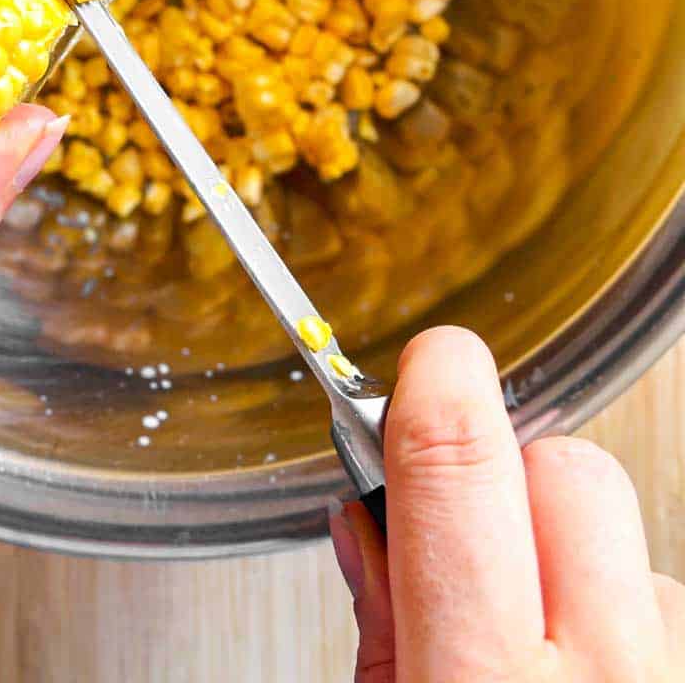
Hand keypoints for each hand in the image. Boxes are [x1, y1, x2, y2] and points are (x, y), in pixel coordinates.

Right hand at [330, 326, 684, 680]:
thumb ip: (381, 630)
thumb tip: (368, 519)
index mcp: (484, 680)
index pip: (458, 456)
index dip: (434, 384)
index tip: (422, 371)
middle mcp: (606, 672)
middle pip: (571, 470)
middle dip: (513, 478)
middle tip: (465, 544)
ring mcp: (672, 675)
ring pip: (626, 539)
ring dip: (574, 563)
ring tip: (533, 651)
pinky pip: (667, 604)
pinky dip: (625, 623)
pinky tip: (583, 676)